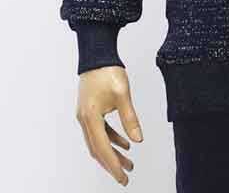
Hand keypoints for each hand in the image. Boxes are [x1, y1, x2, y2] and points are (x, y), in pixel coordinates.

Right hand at [75, 65, 143, 185]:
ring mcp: (85, 116)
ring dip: (113, 153)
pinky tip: (125, 143)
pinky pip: (100, 131)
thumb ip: (130, 118)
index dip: (113, 165)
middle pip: (98, 149)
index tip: (123, 177)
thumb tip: (139, 139)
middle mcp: (84, 120)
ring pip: (98, 142)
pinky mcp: (90, 111)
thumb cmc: (108, 71)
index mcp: (90, 117)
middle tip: (126, 176)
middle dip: (112, 164)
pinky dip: (111, 139)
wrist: (97, 54)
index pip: (102, 149)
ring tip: (129, 162)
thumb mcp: (122, 95)